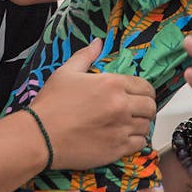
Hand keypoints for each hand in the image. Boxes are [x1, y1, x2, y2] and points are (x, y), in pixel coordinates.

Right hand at [28, 39, 156, 170]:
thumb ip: (86, 55)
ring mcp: (120, 129)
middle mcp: (121, 106)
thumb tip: (98, 42)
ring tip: (129, 124)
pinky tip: (124, 138)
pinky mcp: (116, 149)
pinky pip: (139, 144)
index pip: (145, 87)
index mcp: (112, 84)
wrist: (40, 136)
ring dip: (140, 124)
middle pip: (151, 107)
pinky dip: (136, 141)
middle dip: (145, 108)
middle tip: (136, 110)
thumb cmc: (51, 103)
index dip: (144, 91)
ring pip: (146, 126)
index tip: (139, 95)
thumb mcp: (66, 72)